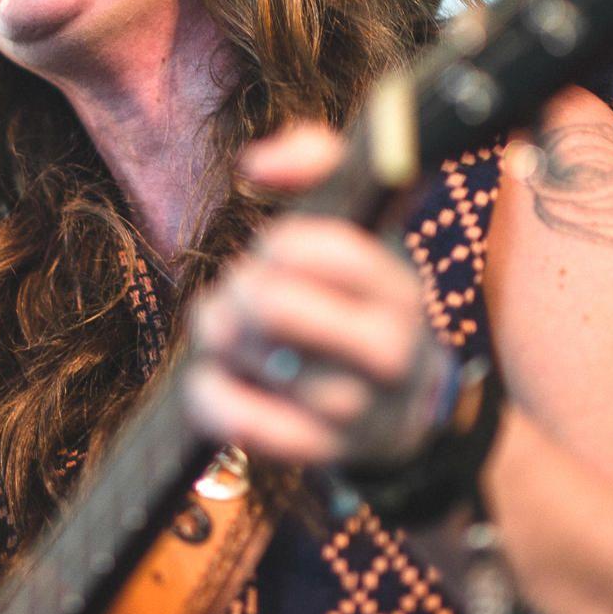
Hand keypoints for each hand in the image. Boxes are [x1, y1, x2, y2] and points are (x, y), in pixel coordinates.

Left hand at [184, 123, 444, 468]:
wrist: (405, 411)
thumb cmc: (362, 300)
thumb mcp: (363, 224)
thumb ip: (318, 160)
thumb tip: (256, 164)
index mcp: (399, 289)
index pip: (324, 250)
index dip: (280, 243)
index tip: (278, 250)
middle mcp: (388, 353)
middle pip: (272, 304)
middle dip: (240, 287)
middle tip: (244, 290)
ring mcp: (354, 411)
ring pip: (247, 355)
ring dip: (218, 332)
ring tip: (232, 329)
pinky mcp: (314, 452)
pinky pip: (233, 417)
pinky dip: (208, 391)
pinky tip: (217, 375)